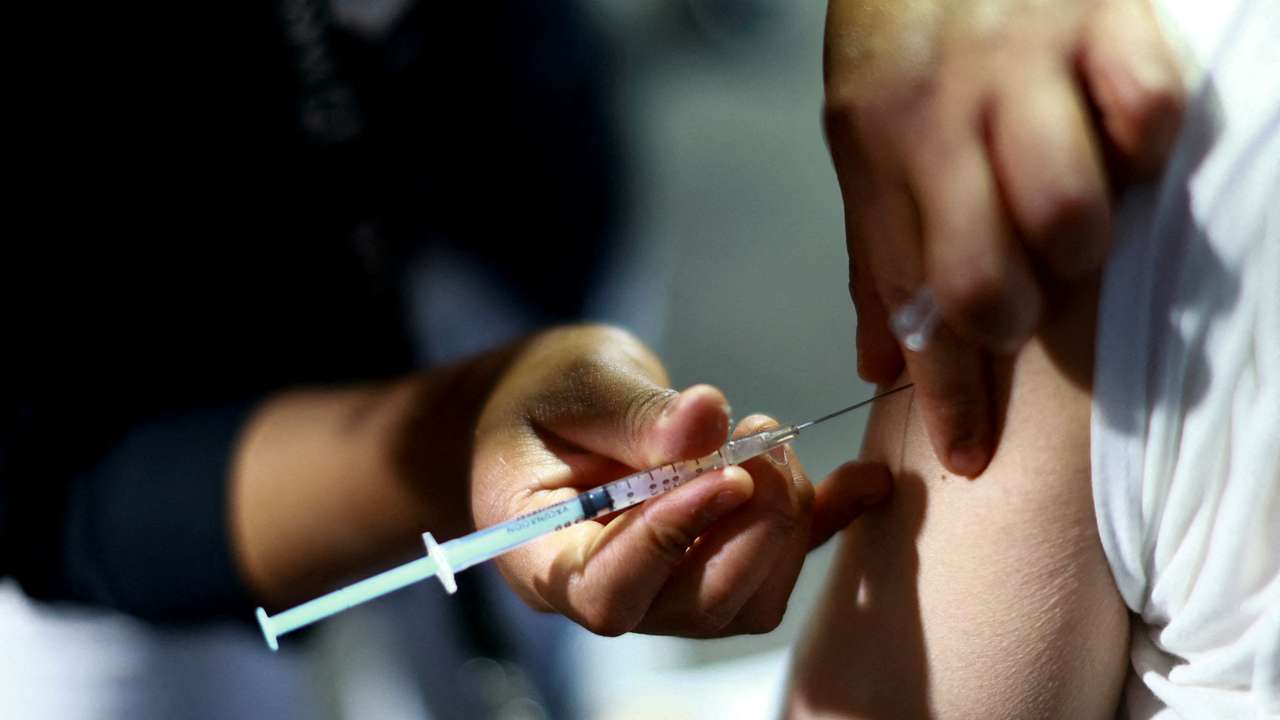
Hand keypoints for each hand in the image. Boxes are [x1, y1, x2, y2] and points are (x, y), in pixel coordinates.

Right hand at [470, 325, 890, 635]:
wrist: (545, 407)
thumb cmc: (536, 396)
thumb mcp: (572, 386)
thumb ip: (635, 414)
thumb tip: (710, 421)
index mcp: (544, 557)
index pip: (608, 592)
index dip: (672, 542)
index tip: (725, 476)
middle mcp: (608, 589)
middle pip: (693, 605)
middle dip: (749, 529)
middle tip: (763, 445)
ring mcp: (665, 584)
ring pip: (745, 599)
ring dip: (784, 523)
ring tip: (773, 441)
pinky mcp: (714, 558)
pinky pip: (777, 561)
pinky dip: (826, 520)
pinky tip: (865, 481)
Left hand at [824, 0, 1183, 474]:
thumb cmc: (898, 27)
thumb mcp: (857, 132)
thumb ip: (873, 244)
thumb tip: (880, 361)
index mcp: (876, 147)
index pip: (907, 301)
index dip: (947, 393)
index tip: (970, 456)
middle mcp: (941, 114)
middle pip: (989, 282)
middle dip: (1013, 321)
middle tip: (1027, 296)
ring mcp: (1022, 65)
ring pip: (1069, 219)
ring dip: (1079, 244)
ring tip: (1071, 215)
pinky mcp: (1104, 18)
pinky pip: (1148, 117)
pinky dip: (1145, 146)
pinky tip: (1117, 134)